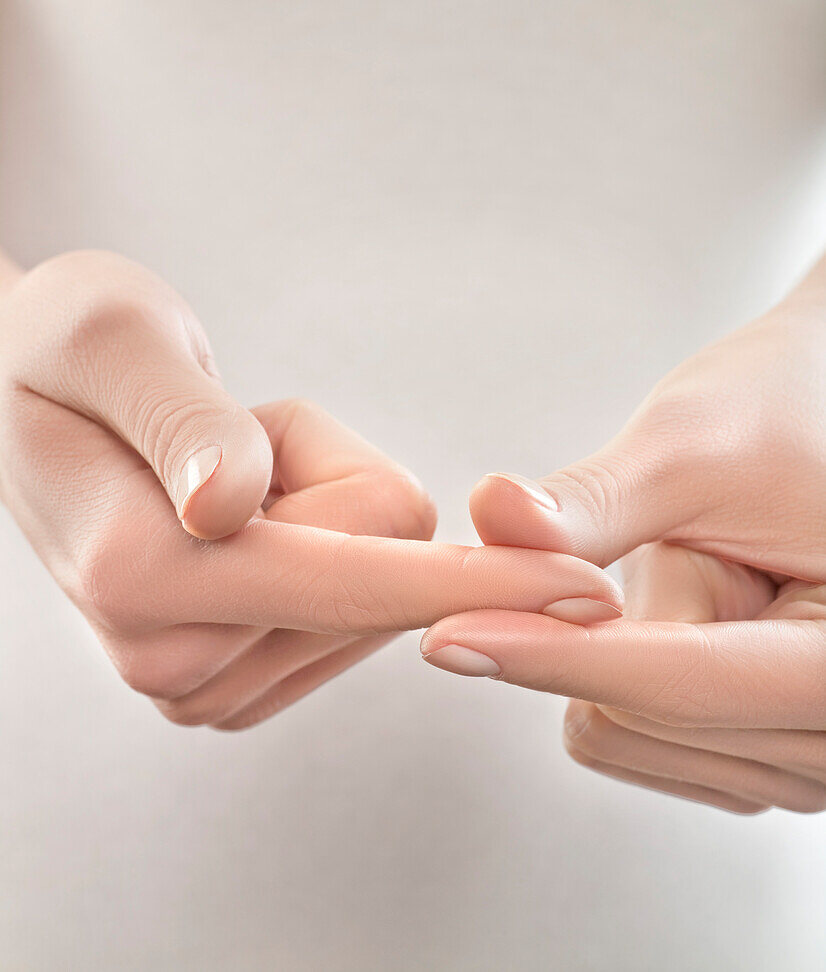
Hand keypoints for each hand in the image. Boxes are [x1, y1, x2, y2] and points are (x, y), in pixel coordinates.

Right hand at [0, 251, 622, 728]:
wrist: (26, 396)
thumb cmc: (64, 350)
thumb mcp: (113, 336)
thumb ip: (181, 418)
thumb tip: (234, 507)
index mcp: (139, 573)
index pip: (352, 584)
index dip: (473, 580)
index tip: (586, 588)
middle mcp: (165, 653)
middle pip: (380, 570)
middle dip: (332, 479)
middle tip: (235, 435)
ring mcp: (196, 675)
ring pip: (370, 588)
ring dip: (320, 506)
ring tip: (225, 470)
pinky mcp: (231, 672)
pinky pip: (350, 605)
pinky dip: (319, 539)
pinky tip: (244, 513)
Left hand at [421, 281, 825, 810]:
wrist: (818, 414)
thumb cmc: (782, 411)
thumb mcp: (690, 448)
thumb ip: (590, 504)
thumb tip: (492, 513)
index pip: (676, 681)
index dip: (551, 655)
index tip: (449, 636)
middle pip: (641, 719)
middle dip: (609, 627)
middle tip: (678, 541)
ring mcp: (808, 756)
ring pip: (627, 738)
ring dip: (619, 649)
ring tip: (702, 571)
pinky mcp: (765, 752)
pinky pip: (635, 745)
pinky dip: (617, 679)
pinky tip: (674, 613)